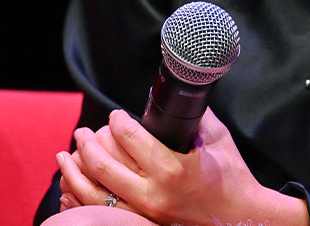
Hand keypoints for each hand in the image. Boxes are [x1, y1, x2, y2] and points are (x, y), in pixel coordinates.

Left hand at [58, 108, 307, 225]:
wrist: (241, 219)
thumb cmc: (232, 178)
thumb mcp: (219, 139)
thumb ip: (198, 115)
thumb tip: (181, 96)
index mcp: (172, 168)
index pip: (132, 139)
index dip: (117, 122)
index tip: (114, 115)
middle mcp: (154, 193)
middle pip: (105, 167)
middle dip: (88, 144)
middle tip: (83, 130)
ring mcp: (146, 214)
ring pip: (97, 194)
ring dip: (77, 172)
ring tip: (67, 156)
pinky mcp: (145, 225)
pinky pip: (104, 213)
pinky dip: (84, 199)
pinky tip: (75, 187)